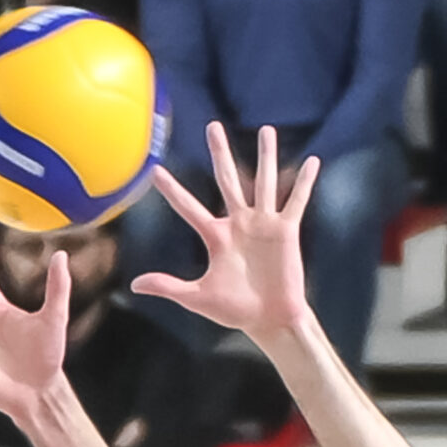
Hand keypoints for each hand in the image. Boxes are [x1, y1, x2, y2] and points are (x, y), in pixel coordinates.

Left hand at [131, 122, 317, 345]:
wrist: (270, 320)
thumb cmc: (236, 311)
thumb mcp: (198, 298)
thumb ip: (168, 286)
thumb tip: (134, 284)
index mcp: (216, 236)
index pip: (188, 208)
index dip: (172, 190)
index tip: (155, 171)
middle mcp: (239, 224)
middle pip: (227, 179)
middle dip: (220, 153)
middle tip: (212, 126)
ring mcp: (263, 225)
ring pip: (264, 182)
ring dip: (266, 156)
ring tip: (268, 130)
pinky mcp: (286, 231)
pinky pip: (296, 202)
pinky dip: (304, 183)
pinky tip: (312, 162)